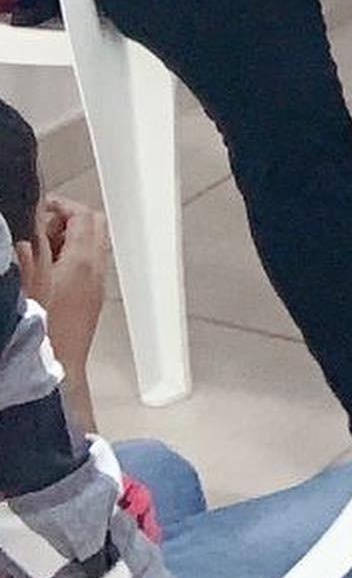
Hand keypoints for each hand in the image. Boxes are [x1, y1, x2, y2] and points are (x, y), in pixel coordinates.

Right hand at [42, 198, 107, 375]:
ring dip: (68, 239)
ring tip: (37, 252)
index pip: (83, 215)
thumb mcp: (28, 286)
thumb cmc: (42, 333)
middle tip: (37, 228)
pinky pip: (89, 265)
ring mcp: (98, 285)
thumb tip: (27, 231)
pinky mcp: (93, 300)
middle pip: (94, 225)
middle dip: (67, 219)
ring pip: (92, 245)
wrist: (58, 373)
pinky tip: (46, 274)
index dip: (60, 205)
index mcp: (83, 260)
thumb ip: (29, 253)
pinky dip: (71, 258)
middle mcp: (97, 269)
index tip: (39, 207)